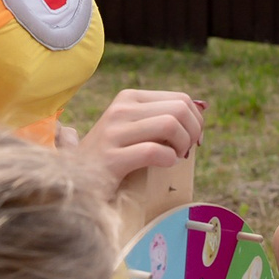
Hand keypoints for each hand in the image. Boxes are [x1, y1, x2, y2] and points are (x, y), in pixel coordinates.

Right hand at [72, 89, 204, 189]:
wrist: (76, 181)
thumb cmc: (114, 157)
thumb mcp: (136, 129)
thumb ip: (163, 117)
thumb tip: (202, 107)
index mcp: (129, 98)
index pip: (180, 98)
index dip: (196, 120)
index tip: (194, 140)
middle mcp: (120, 109)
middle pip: (179, 109)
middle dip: (194, 132)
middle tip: (188, 151)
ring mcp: (113, 133)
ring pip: (170, 125)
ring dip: (183, 146)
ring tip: (176, 158)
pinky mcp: (111, 159)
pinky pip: (154, 152)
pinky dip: (169, 160)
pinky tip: (165, 166)